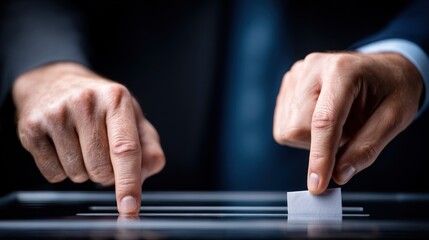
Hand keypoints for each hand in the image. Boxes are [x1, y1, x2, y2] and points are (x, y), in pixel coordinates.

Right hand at [12, 62, 164, 213]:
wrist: (53, 82)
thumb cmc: (99, 104)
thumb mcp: (131, 116)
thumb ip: (147, 145)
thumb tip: (146, 171)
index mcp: (116, 99)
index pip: (126, 149)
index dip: (129, 182)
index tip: (130, 206)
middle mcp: (85, 102)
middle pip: (101, 169)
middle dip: (105, 174)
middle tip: (101, 152)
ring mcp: (56, 114)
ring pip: (77, 175)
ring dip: (83, 172)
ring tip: (81, 145)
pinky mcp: (32, 128)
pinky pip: (53, 175)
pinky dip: (62, 171)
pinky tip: (62, 147)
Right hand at [273, 52, 422, 193]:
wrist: (383, 69)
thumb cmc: (391, 89)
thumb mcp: (395, 118)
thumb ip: (367, 148)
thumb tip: (339, 175)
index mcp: (342, 71)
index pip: (324, 121)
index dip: (319, 156)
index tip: (317, 185)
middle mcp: (313, 67)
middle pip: (299, 128)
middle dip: (321, 144)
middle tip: (347, 133)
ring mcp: (298, 73)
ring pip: (288, 128)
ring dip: (312, 138)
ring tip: (336, 122)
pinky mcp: (289, 83)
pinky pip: (284, 123)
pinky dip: (302, 131)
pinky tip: (319, 118)